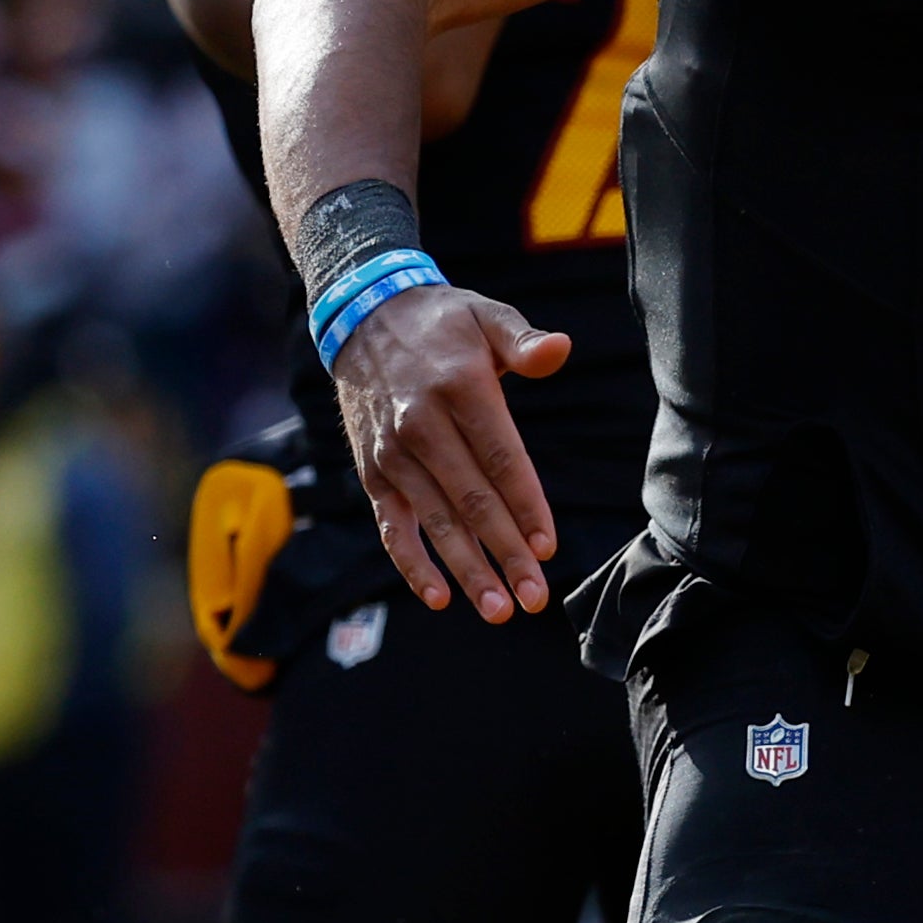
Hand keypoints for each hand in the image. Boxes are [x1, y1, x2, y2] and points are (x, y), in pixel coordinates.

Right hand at [330, 284, 573, 622]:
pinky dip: (413, 562)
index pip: (501, 459)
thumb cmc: (442, 322)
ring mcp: (392, 454)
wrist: (361, 317)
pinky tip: (439, 597)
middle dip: (504, 554)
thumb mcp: (486, 315)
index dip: (525, 505)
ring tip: (500, 608)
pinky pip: (392, 525)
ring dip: (467, 570)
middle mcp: (421, 426)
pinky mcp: (372, 472)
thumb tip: (561, 349)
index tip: (548, 547)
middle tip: (534, 597)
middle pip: (471, 501)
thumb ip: (524, 340)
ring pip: (436, 522)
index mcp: (459, 389)